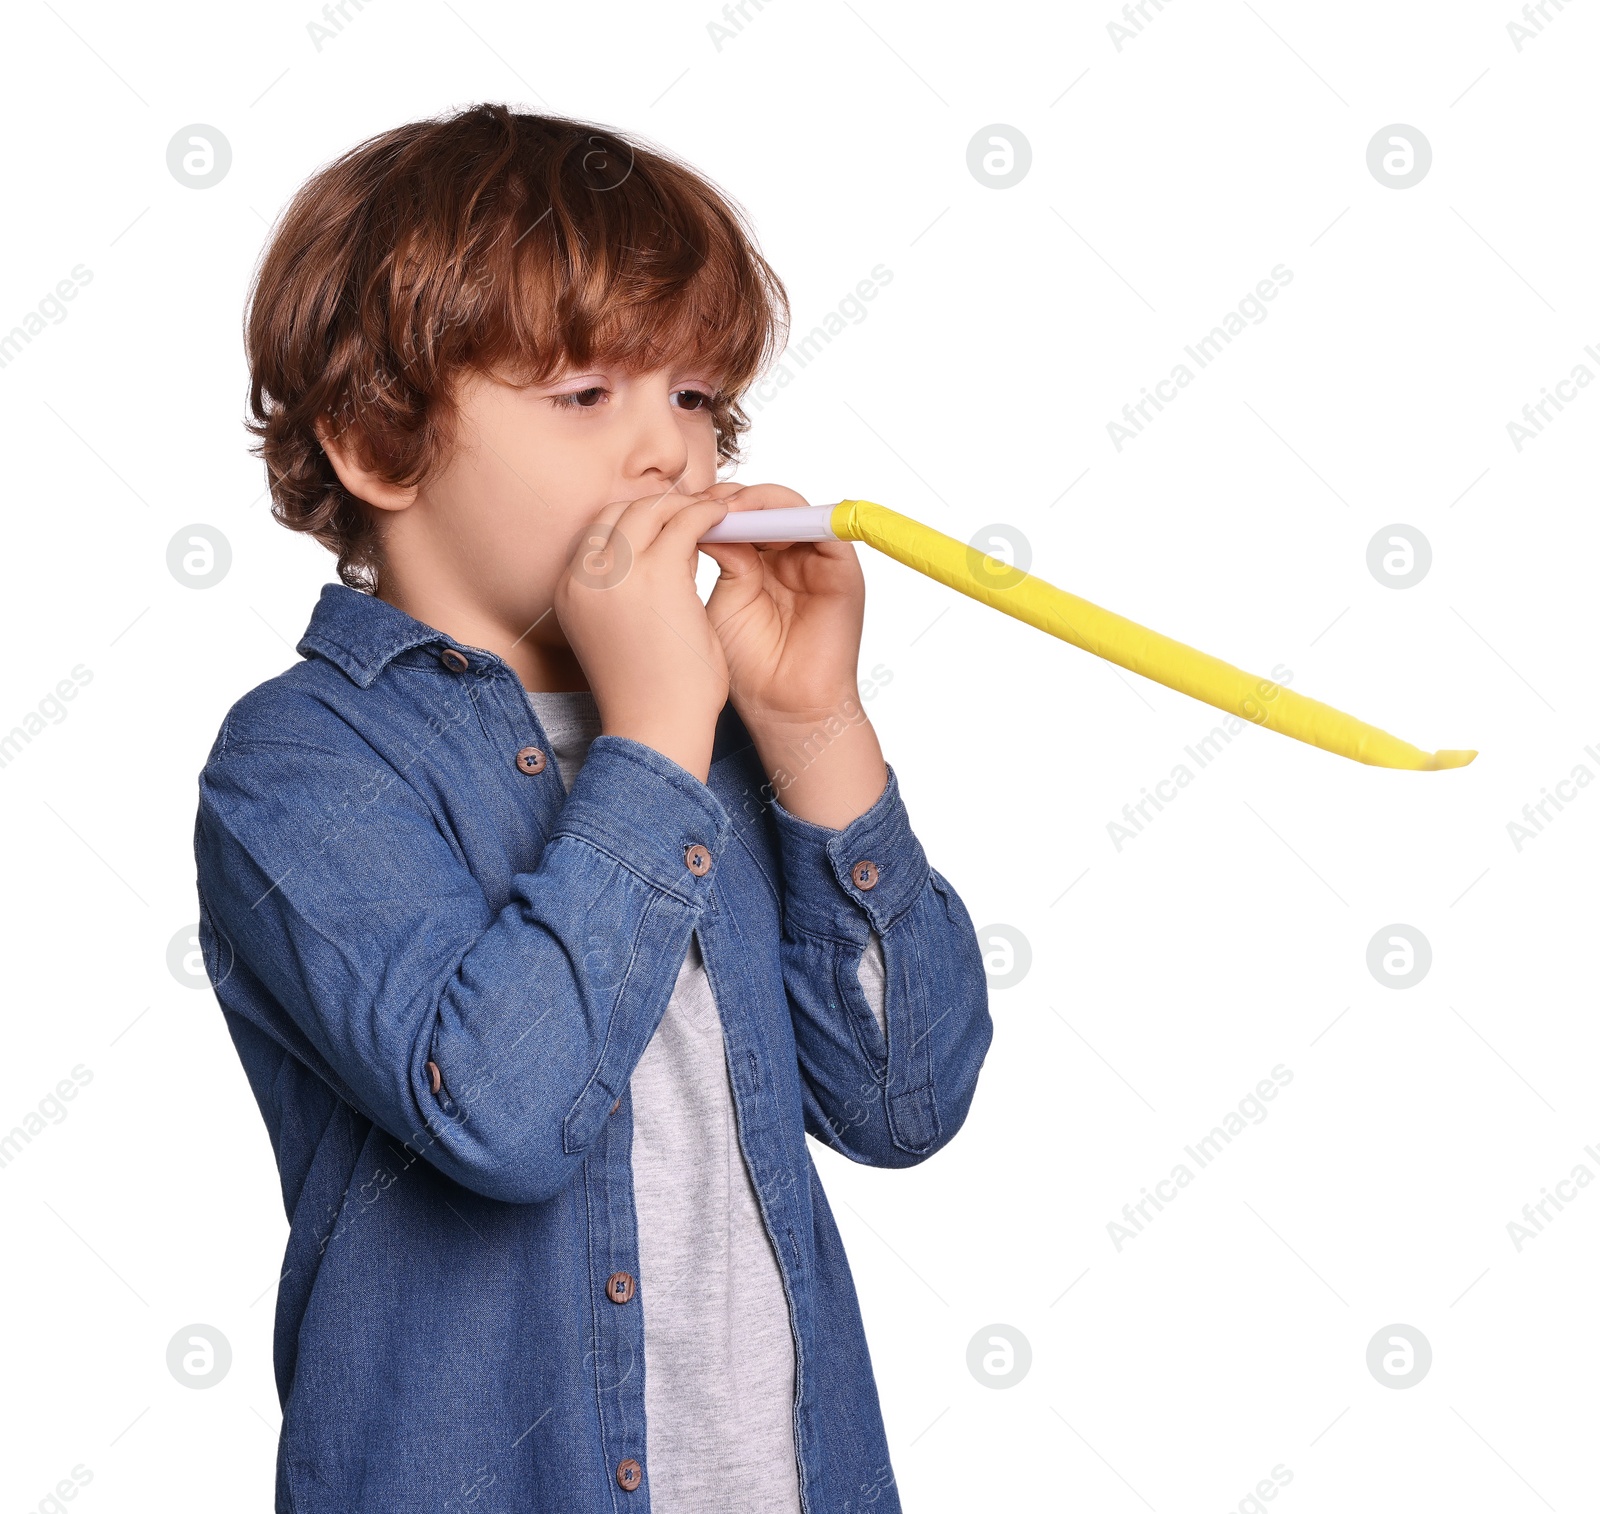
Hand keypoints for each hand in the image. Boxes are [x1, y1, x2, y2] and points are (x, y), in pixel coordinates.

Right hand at [552, 487, 731, 781]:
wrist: (655, 729)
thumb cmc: (649, 694)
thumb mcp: (626, 633)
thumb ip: (636, 591)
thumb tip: (673, 555)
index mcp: (569, 591)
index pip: (599, 530)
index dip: (637, 519)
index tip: (670, 522)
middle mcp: (583, 575)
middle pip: (620, 511)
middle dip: (661, 506)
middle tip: (696, 510)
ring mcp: (616, 572)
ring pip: (652, 508)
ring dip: (685, 505)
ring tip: (715, 512)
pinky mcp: (656, 573)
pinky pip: (685, 520)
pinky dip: (707, 513)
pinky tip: (726, 518)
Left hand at [698, 483, 864, 722]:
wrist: (783, 707)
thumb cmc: (748, 667)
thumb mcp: (722, 602)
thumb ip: (720, 559)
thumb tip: (700, 517)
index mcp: (759, 563)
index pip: (740, 517)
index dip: (712, 507)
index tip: (680, 506)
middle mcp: (790, 557)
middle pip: (767, 506)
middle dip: (733, 498)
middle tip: (702, 500)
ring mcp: (818, 562)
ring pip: (793, 509)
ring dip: (760, 501)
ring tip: (727, 508)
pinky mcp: (842, 571)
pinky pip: (825, 528)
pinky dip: (793, 517)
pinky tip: (758, 522)